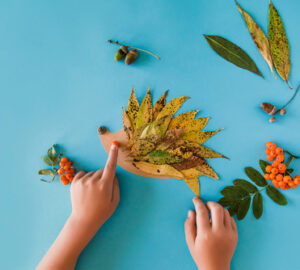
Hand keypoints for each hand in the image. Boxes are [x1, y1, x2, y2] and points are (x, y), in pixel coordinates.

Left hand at [37, 142, 119, 269]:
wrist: (83, 220)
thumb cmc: (102, 212)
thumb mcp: (115, 201)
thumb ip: (116, 185)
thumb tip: (113, 174)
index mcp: (104, 186)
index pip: (110, 167)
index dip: (113, 155)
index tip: (115, 145)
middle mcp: (93, 181)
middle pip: (102, 171)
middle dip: (104, 177)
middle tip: (102, 191)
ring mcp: (82, 181)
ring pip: (93, 173)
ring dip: (94, 179)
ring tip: (92, 193)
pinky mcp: (74, 182)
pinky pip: (83, 173)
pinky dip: (86, 178)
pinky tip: (86, 189)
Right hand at [184, 197, 237, 269]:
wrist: (216, 268)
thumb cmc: (201, 255)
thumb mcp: (190, 242)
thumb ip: (189, 225)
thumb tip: (191, 211)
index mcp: (205, 234)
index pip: (202, 212)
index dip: (198, 203)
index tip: (195, 199)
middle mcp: (219, 233)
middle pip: (217, 208)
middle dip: (210, 203)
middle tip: (206, 205)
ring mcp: (229, 234)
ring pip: (225, 212)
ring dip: (218, 209)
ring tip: (211, 214)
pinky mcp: (235, 235)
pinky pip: (231, 219)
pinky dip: (225, 216)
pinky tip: (219, 221)